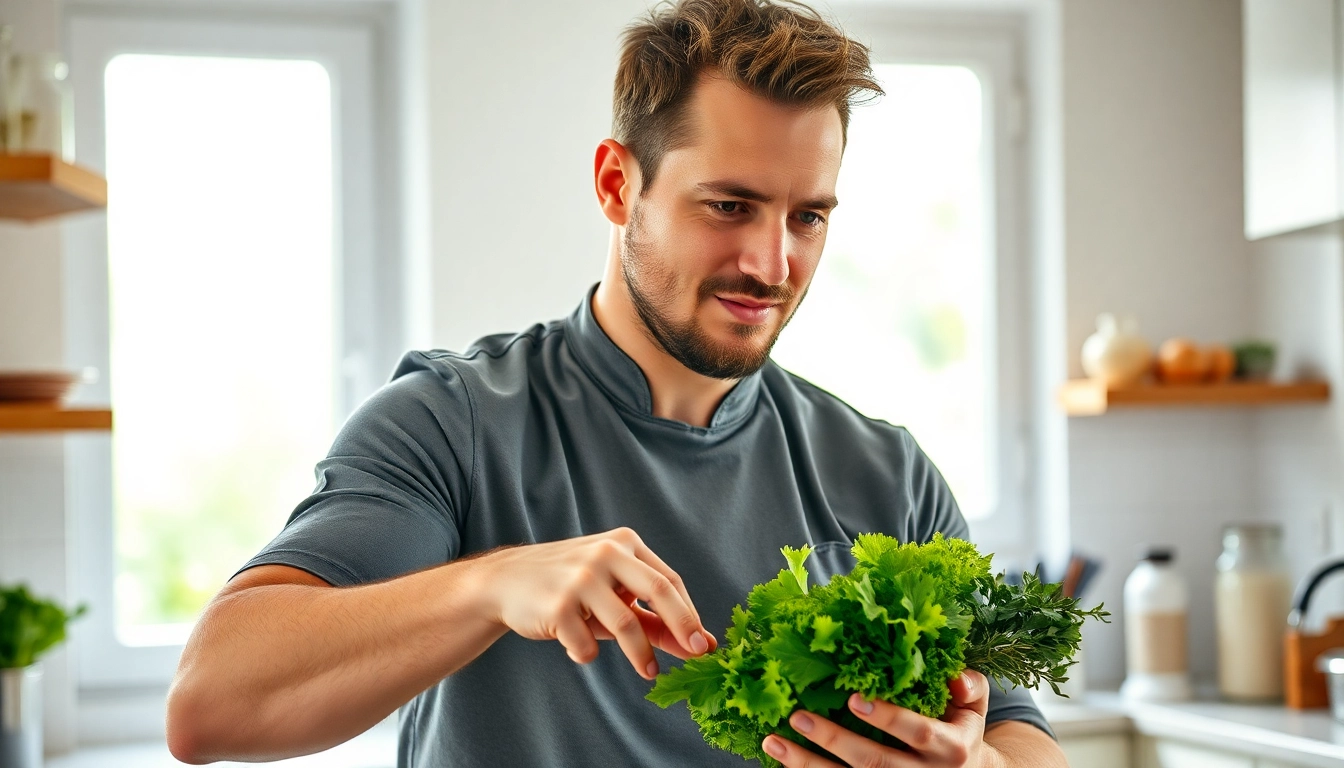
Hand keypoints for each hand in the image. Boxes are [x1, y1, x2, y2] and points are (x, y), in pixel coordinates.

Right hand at [476, 527, 716, 679]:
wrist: (506, 581)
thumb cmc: (572, 590)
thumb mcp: (614, 595)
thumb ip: (654, 618)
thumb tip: (699, 643)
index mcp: (624, 544)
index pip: (668, 580)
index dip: (689, 613)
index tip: (702, 643)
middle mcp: (605, 553)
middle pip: (658, 589)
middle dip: (682, 624)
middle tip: (697, 652)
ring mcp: (580, 577)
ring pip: (626, 622)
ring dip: (641, 654)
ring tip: (648, 672)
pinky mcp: (557, 604)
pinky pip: (586, 643)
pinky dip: (587, 652)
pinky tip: (575, 645)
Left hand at [762, 669, 995, 767]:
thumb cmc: (962, 729)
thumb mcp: (975, 707)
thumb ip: (969, 687)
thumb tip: (956, 679)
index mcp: (950, 746)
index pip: (917, 732)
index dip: (886, 717)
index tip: (853, 697)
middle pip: (875, 762)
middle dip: (834, 740)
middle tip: (798, 716)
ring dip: (808, 764)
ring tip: (775, 743)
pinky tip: (785, 763)